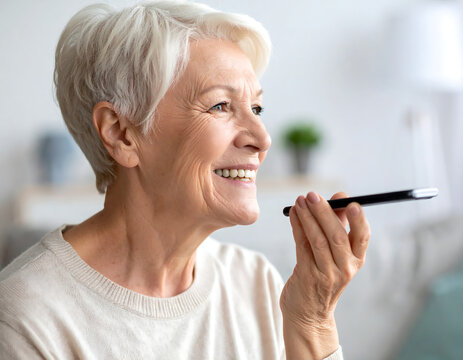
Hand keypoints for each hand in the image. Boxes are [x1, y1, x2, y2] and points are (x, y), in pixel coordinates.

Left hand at [280, 192, 369, 355]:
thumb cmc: (322, 276)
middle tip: (313, 195)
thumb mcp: (336, 254)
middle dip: (325, 212)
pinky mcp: (307, 276)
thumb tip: (338, 198)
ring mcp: (326, 274)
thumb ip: (337, 226)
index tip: (350, 202)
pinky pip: (302, 246)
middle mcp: (345, 268)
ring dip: (307, 217)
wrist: (308, 314)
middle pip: (337, 236)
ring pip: (318, 240)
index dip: (358, 219)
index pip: (363, 237)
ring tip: (299, 200)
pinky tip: (293, 214)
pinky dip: (297, 227)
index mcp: (356, 260)